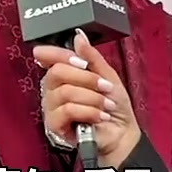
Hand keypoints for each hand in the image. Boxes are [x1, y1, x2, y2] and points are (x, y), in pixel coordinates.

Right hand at [34, 29, 140, 167]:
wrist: (122, 134)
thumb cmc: (114, 107)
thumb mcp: (107, 76)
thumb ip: (92, 57)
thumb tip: (78, 37)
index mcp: (64, 75)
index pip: (50, 57)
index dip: (60, 54)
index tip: (81, 61)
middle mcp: (53, 89)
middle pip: (57, 72)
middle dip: (86, 78)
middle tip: (105, 87)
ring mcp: (52, 107)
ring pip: (65, 92)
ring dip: (92, 98)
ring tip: (107, 105)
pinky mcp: (55, 125)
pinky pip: (67, 110)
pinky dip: (89, 111)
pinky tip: (100, 116)